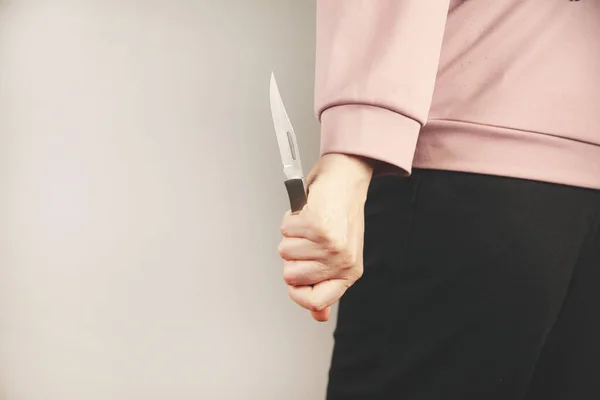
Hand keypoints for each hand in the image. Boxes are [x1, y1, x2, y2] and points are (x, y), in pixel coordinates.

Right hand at [278, 154, 372, 321]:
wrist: (347, 181)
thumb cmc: (340, 217)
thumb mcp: (340, 257)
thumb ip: (327, 287)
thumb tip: (318, 316)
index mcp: (349, 273)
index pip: (315, 301)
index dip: (298, 293)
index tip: (294, 281)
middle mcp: (341, 261)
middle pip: (291, 277)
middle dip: (292, 256)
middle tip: (308, 240)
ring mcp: (329, 244)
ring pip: (285, 252)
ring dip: (292, 236)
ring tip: (309, 225)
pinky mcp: (316, 225)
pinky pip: (285, 231)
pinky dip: (290, 219)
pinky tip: (306, 213)